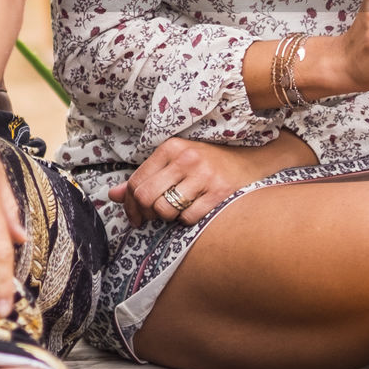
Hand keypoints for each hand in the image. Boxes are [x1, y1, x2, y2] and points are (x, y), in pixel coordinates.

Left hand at [109, 132, 313, 227]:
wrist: (256, 160)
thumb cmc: (210, 163)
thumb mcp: (177, 163)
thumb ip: (145, 178)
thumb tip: (113, 195)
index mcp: (172, 147)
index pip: (136, 182)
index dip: (131, 205)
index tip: (136, 216)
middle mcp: (187, 158)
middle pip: (146, 197)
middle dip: (147, 213)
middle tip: (155, 217)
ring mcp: (204, 175)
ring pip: (165, 210)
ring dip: (169, 218)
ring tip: (179, 211)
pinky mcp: (220, 193)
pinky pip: (188, 218)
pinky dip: (188, 221)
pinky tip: (197, 211)